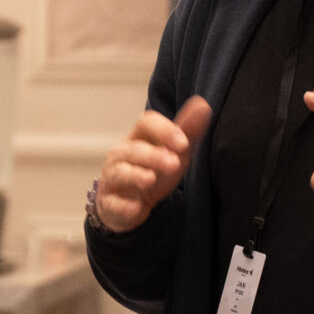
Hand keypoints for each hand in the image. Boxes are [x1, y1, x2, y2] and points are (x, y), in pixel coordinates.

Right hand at [92, 96, 212, 234]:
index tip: (184, 143)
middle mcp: (121, 155)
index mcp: (138, 138)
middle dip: (153, 156)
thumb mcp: (173, 150)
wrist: (130, 202)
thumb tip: (203, 105)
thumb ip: (187, 130)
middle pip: (133, 150)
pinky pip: (114, 204)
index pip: (146, 123)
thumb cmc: (154, 168)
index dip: (164, 130)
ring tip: (150, 180)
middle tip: (173, 162)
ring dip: (135, 176)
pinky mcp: (110, 205)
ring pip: (120, 174)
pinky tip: (138, 208)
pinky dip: (125, 207)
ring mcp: (113, 180)